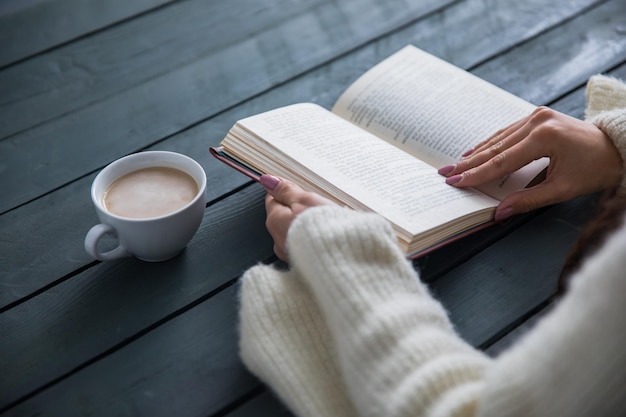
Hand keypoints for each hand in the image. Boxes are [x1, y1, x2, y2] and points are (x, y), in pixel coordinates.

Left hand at [260, 174, 333, 260]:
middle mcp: (277, 240)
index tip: (301, 189)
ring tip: (324, 221)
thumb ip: (286, 191)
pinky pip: (303, 244)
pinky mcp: (302, 263)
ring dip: (305, 224)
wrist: (343, 257)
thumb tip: (268, 181)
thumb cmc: (325, 228)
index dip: (287, 191)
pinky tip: (325, 236)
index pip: (272, 198)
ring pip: (293, 230)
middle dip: (298, 208)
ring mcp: (289, 254)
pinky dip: (311, 238)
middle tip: (317, 205)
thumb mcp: (306, 200)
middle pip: (283, 215)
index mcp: (275, 221)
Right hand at [439, 107, 622, 220]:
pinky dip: (490, 144)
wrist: (619, 147)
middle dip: (468, 163)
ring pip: (498, 138)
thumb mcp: (562, 190)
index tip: (456, 182)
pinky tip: (476, 151)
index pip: (501, 161)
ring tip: (455, 165)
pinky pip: (507, 132)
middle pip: (495, 148)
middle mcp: (537, 122)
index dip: (476, 174)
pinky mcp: (538, 116)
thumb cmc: (596, 169)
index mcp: (544, 138)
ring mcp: (537, 116)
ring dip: (476, 153)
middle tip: (445, 173)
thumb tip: (499, 213)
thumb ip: (527, 201)